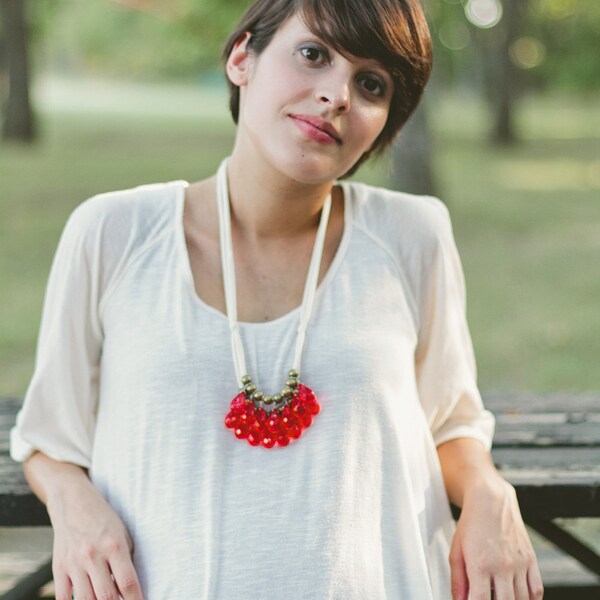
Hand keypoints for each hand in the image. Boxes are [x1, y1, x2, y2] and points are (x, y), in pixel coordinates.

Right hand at [48, 477, 142, 599]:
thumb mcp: (122, 534)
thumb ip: (126, 561)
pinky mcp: (59, 568)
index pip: (128, 582)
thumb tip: (129, 590)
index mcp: (114, 545)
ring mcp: (74, 563)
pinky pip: (63, 598)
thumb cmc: (103, 519)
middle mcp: (93, 555)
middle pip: (106, 596)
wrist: (73, 502)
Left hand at [449, 479, 542, 599]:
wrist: (491, 500)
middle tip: (488, 598)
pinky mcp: (531, 560)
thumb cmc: (471, 523)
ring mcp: (520, 564)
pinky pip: (537, 591)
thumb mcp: (456, 550)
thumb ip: (457, 580)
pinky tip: (520, 598)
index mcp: (480, 564)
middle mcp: (503, 566)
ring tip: (501, 597)